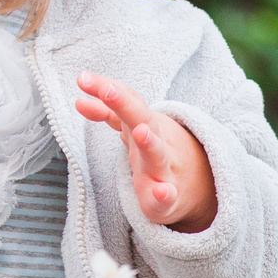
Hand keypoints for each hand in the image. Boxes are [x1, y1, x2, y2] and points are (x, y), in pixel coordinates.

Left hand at [75, 71, 216, 230]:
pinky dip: (166, 194)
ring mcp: (164, 169)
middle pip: (142, 118)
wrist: (198, 183)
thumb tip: (79, 100)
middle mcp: (156, 141)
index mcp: (146, 123)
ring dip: (149, 143)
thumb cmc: (156, 150)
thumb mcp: (133, 128)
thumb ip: (108, 113)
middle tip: (107, 90)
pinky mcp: (167, 199)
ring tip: (140, 132)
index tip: (82, 78)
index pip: (128, 99)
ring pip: (157, 154)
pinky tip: (162, 192)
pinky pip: (168, 197)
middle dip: (124, 103)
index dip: (106, 88)